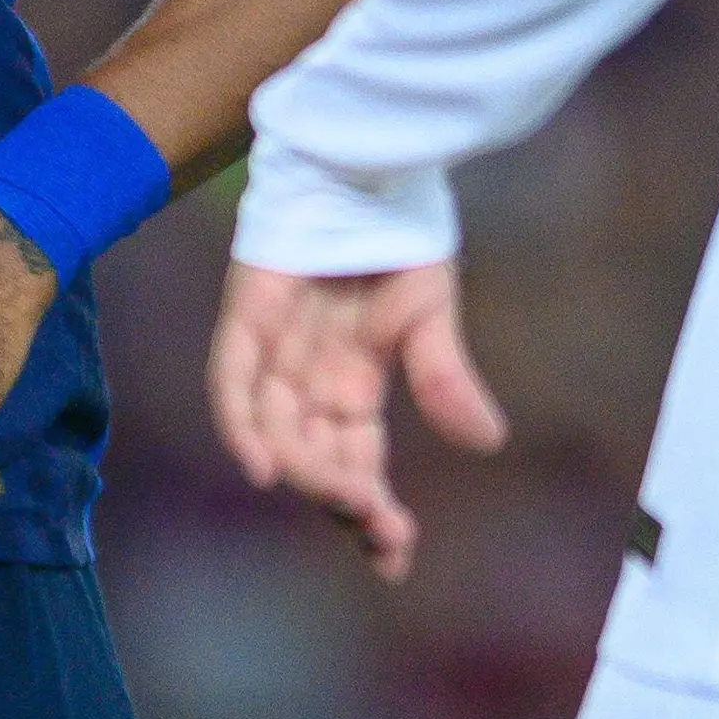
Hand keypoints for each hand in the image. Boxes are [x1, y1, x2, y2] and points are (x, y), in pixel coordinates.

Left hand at [207, 258, 508, 581]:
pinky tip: (260, 465)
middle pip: (314, 456)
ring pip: (276, 429)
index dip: (370, 512)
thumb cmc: (395, 234)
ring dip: (306, 471)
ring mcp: (273, 346)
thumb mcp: (429, 313)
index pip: (355, 463)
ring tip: (344, 500)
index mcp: (352, 384)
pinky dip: (240, 422)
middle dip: (344, 500)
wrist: (368, 160)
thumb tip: (486, 442)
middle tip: (379, 530)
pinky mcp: (247, 311)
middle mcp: (307, 375)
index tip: (393, 558)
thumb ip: (444, 377)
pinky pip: (232, 377)